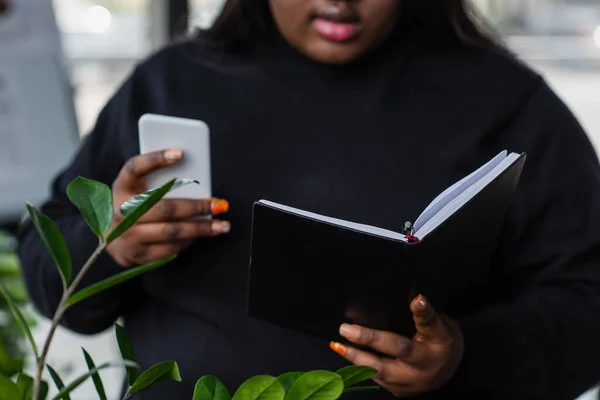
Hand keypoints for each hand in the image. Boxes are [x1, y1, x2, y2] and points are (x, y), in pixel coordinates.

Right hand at [107, 148, 230, 267]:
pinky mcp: (136, 255)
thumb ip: (158, 181)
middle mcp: (120, 210)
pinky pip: (170, 248)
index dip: (156, 159)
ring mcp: (126, 235)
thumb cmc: (133, 205)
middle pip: (165, 207)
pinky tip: (200, 235)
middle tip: (220, 205)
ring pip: (172, 231)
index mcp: (122, 186)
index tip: (180, 153)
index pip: (135, 167)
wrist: (108, 237)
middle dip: (197, 207)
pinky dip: (188, 241)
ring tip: (221, 225)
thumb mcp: (137, 188)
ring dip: (201, 228)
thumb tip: (197, 180)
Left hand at [330, 295, 463, 397]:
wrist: (450, 373)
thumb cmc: (440, 341)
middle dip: (370, 339)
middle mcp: (426, 363)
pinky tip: (344, 356)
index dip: (423, 311)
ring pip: (381, 370)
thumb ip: (424, 316)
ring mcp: (412, 381)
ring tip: (338, 345)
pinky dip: (358, 368)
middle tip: (347, 329)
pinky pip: (376, 379)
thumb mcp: (440, 324)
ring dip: (356, 357)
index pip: (430, 324)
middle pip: (399, 349)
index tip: (417, 299)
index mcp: (440, 341)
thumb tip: (413, 297)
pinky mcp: (400, 391)